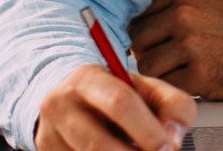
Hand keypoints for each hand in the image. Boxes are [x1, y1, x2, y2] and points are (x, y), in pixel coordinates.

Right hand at [34, 64, 196, 150]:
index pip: (120, 103)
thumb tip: (173, 139)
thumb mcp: (147, 90)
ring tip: (133, 149)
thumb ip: (174, 106)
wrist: (73, 101)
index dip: (148, 131)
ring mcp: (48, 132)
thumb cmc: (117, 96)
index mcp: (87, 78)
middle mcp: (60, 103)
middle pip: (99, 145)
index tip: (169, 148)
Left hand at [129, 0, 222, 99]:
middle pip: (137, 40)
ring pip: (148, 65)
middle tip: (165, 60)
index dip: (142, 33)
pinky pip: (167, 84)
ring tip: (179, 71)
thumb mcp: (203, 2)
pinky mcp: (201, 75)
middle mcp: (183, 15)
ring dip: (159, 73)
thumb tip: (134, 27)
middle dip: (147, 53)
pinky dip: (175, 87)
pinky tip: (191, 81)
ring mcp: (191, 45)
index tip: (152, 43)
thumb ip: (169, 9)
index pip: (137, 14)